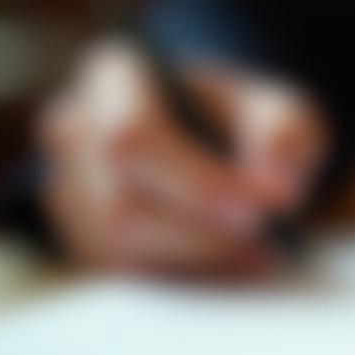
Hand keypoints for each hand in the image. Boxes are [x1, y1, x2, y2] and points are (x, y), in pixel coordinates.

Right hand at [36, 39, 327, 276]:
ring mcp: (68, 186)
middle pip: (123, 205)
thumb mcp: (281, 109)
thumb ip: (286, 134)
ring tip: (259, 253)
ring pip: (122, 248)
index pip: (132, 135)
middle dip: (201, 233)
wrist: (218, 145)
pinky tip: (232, 265)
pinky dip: (187, 276)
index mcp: (115, 77)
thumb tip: (277, 188)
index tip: (256, 208)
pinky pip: (128, 274)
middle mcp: (75, 130)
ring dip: (198, 260)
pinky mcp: (82, 237)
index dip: (195, 181)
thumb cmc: (244, 121)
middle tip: (262, 236)